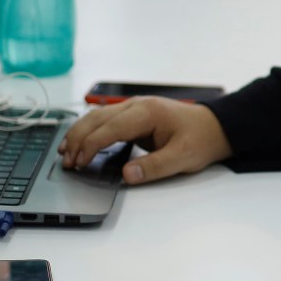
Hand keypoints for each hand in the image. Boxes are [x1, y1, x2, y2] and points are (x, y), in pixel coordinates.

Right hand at [57, 96, 231, 184]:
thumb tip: (126, 175)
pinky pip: (105, 119)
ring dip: (79, 133)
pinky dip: (89, 130)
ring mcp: (134, 107)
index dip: (90, 145)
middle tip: (66, 162)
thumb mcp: (182, 158)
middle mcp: (136, 105)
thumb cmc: (200, 139)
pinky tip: (80, 143)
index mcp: (147, 112)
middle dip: (78, 139)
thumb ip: (154, 167)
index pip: (110, 127)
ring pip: (97, 116)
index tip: (78, 163)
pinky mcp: (133, 115)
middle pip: (97, 118)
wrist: (215, 127)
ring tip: (65, 153)